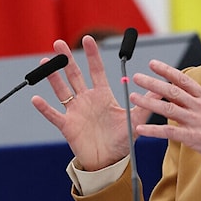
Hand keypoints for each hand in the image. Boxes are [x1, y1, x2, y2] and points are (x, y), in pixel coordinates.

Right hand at [31, 35, 151, 170]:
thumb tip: (163, 88)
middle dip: (66, 59)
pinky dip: (44, 108)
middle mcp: (86, 100)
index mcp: (102, 95)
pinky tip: (36, 98)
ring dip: (53, 77)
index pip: (96, 70)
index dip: (92, 55)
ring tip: (45, 61)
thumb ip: (147, 103)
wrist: (109, 161)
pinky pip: (53, 114)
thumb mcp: (136, 119)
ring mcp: (75, 111)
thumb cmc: (122, 140)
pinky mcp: (67, 126)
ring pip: (62, 90)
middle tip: (59, 43)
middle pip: (74, 75)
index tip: (88, 39)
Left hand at [130, 59, 200, 159]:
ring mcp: (194, 121)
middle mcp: (198, 106)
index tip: (153, 64)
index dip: (167, 71)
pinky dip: (154, 130)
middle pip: (172, 92)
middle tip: (137, 77)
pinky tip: (140, 128)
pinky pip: (169, 132)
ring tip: (133, 97)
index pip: (183, 80)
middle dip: (153, 83)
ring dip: (149, 103)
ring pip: (168, 109)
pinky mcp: (191, 137)